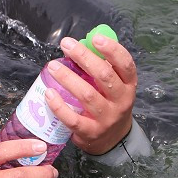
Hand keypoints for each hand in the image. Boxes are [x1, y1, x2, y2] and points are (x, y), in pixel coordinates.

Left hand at [44, 33, 137, 155]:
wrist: (112, 139)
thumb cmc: (109, 104)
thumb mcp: (114, 86)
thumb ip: (101, 67)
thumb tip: (79, 45)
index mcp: (128, 85)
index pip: (125, 64)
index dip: (112, 49)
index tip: (95, 38)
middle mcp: (121, 101)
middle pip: (104, 76)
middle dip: (84, 57)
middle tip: (66, 45)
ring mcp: (107, 118)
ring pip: (87, 95)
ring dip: (68, 78)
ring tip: (53, 66)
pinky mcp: (91, 132)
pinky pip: (73, 119)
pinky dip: (59, 106)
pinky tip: (49, 93)